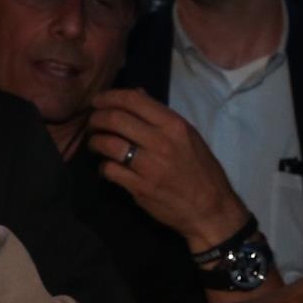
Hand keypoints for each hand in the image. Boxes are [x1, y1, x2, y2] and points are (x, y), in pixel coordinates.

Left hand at [86, 88, 250, 247]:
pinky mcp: (139, 188)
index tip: (98, 101)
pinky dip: (103, 166)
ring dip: (95, 141)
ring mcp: (149, 166)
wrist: (210, 209)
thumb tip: (136, 93)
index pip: (134, 100)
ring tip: (95, 143)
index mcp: (174, 125)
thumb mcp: (188, 136)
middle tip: (92, 122)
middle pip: (116, 119)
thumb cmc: (200, 169)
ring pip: (108, 144)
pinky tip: (107, 166)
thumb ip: (161, 115)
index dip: (110, 97)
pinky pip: (110, 170)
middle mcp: (161, 142)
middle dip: (97, 118)